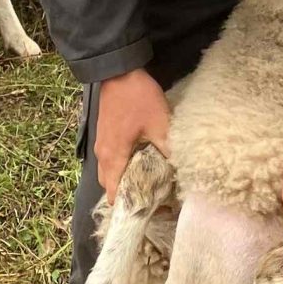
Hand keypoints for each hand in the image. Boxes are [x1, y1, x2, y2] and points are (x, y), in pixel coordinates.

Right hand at [95, 68, 170, 202]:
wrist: (118, 71)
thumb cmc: (137, 98)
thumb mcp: (160, 122)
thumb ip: (168, 148)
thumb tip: (180, 170)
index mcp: (114, 157)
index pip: (115, 193)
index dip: (129, 206)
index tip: (148, 212)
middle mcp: (103, 155)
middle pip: (110, 186)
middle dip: (128, 196)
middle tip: (151, 200)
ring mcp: (102, 144)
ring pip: (110, 173)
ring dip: (124, 181)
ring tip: (147, 185)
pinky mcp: (105, 135)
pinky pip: (110, 161)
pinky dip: (121, 168)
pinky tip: (139, 164)